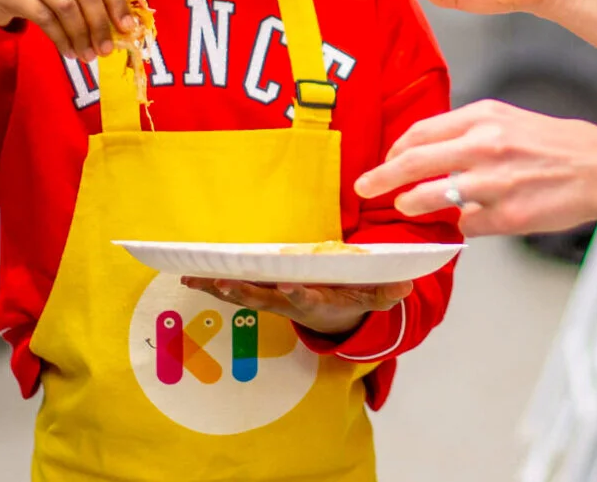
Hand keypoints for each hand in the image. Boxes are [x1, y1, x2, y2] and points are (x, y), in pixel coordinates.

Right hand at [0, 0, 134, 61]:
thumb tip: (122, 27)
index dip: (117, 2)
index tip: (126, 28)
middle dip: (100, 24)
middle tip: (106, 49)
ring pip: (66, 6)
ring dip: (81, 35)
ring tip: (87, 55)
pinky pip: (44, 18)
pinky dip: (61, 38)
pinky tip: (68, 51)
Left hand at [181, 277, 412, 336]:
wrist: (332, 321)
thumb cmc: (349, 300)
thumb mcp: (370, 299)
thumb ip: (384, 293)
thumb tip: (406, 287)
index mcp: (314, 301)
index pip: (304, 298)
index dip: (295, 293)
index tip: (286, 286)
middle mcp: (287, 303)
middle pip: (262, 298)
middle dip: (243, 291)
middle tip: (222, 282)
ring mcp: (271, 301)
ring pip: (242, 294)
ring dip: (218, 287)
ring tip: (194, 277)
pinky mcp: (260, 295)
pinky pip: (233, 289)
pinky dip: (212, 284)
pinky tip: (190, 276)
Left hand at [354, 99, 596, 236]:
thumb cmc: (557, 144)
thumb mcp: (508, 120)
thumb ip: (468, 133)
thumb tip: (430, 152)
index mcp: (482, 117)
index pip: (421, 132)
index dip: (395, 150)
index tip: (384, 161)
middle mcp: (483, 146)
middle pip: (413, 161)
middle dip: (381, 177)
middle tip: (364, 187)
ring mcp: (493, 183)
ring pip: (431, 196)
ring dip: (410, 203)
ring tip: (403, 206)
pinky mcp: (506, 215)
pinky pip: (466, 225)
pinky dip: (459, 226)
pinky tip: (460, 224)